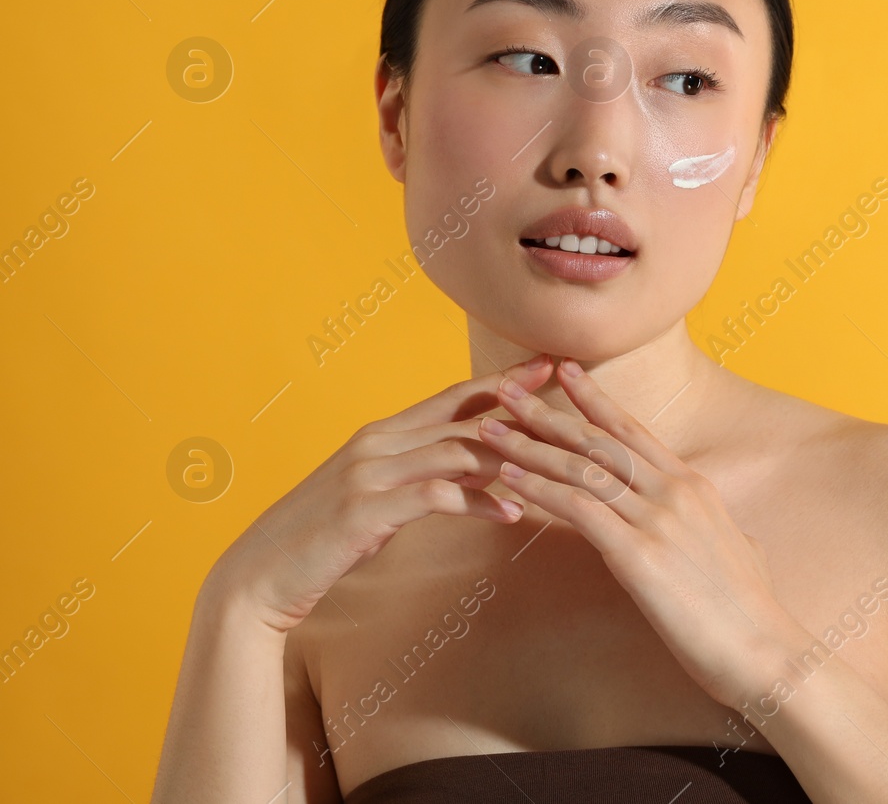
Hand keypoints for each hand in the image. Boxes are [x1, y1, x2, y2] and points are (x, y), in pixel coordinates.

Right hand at [206, 356, 555, 632]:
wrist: (259, 576)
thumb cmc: (322, 539)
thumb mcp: (375, 496)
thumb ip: (420, 475)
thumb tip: (475, 468)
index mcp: (382, 434)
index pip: (453, 397)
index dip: (502, 380)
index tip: (547, 366)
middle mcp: (377, 442)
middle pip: (463, 414)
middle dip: (521, 404)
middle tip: (571, 397)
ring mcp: (369, 473)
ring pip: (455, 449)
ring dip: (510, 456)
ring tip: (556, 464)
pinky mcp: (364, 510)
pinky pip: (437, 496)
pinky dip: (479, 502)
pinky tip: (512, 514)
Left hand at [478, 357, 804, 709]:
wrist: (765, 649)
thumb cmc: (752, 610)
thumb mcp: (741, 549)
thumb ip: (720, 528)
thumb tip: (724, 527)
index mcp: (694, 486)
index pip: (633, 431)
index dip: (594, 400)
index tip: (564, 371)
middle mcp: (673, 492)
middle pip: (598, 439)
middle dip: (547, 410)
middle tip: (507, 386)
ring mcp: (657, 520)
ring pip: (580, 468)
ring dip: (528, 446)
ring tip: (489, 428)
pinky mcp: (639, 555)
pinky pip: (579, 510)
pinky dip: (539, 489)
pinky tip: (509, 478)